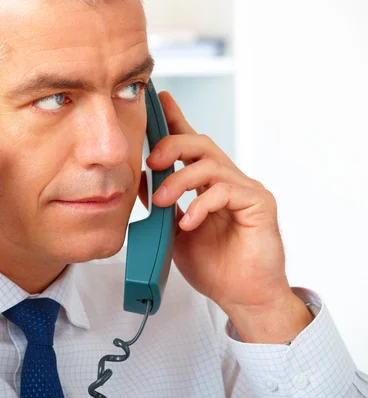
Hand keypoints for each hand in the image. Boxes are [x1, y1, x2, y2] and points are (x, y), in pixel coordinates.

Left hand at [142, 92, 311, 342]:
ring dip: (179, 180)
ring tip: (160, 201)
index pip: (190, 145)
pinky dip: (201, 204)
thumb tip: (139, 182)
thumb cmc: (212, 266)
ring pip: (210, 164)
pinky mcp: (259, 204)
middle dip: (171, 146)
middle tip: (151, 162)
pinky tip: (188, 222)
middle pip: (200, 144)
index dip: (175, 120)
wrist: (241, 297)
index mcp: (207, 184)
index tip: (159, 100)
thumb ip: (162, 205)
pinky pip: (226, 190)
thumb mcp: (173, 231)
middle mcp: (227, 180)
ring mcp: (245, 190)